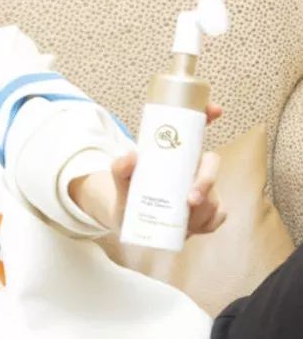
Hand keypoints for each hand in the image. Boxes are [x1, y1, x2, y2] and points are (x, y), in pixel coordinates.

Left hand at [108, 103, 226, 236]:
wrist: (129, 221)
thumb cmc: (129, 193)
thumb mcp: (121, 180)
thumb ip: (120, 167)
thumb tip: (132, 156)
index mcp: (175, 154)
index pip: (195, 129)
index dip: (206, 115)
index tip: (214, 110)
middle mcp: (193, 168)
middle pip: (212, 163)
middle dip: (206, 181)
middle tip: (190, 199)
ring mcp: (205, 189)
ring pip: (216, 195)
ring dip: (201, 210)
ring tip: (182, 220)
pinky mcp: (209, 212)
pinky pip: (218, 216)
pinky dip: (206, 223)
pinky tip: (192, 227)